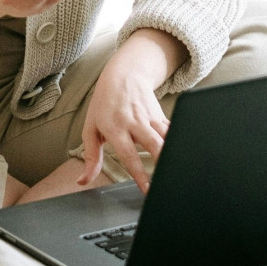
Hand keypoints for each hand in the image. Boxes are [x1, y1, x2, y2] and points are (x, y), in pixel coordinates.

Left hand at [77, 30, 186, 192]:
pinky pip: (171, 130)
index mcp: (115, 128)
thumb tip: (82, 181)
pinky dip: (177, 142)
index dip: (139, 174)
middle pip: (153, 143)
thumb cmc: (103, 104)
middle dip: (162, 163)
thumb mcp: (91, 129)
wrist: (122, 75)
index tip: (147, 190)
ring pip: (166, 136)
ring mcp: (149, 117)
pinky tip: (184, 155)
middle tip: (167, 183)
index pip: (129, 155)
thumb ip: (90, 157)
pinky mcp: (160, 114)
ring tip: (177, 172)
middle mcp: (134, 122)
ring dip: (172, 153)